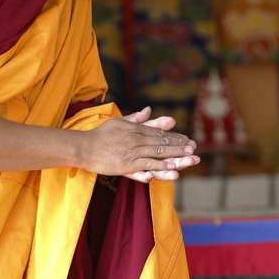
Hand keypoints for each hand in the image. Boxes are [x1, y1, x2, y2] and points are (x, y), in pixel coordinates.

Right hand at [81, 108, 198, 181]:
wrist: (84, 147)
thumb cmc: (102, 135)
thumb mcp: (120, 122)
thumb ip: (136, 118)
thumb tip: (148, 109)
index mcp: (136, 129)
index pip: (159, 133)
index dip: (175, 137)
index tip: (188, 140)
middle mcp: (136, 140)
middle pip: (162, 143)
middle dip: (180, 147)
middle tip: (194, 149)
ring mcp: (132, 153)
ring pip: (157, 155)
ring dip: (175, 157)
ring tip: (189, 159)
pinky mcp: (126, 165)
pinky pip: (146, 166)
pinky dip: (159, 168)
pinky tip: (170, 169)